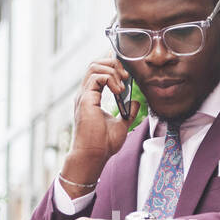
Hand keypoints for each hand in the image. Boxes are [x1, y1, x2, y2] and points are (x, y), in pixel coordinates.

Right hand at [71, 53, 141, 167]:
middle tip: (126, 77)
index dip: (111, 65)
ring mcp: (84, 95)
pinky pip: (97, 76)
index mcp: (91, 97)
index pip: (97, 70)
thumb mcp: (121, 125)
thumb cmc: (103, 145)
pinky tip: (119, 91)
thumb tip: (135, 103)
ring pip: (94, 66)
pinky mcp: (86, 99)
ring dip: (112, 70)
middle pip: (95, 63)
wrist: (94, 156)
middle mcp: (85, 94)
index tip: (125, 73)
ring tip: (122, 85)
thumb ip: (127, 113)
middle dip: (113, 64)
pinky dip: (110, 79)